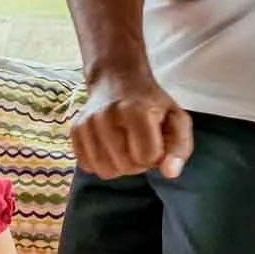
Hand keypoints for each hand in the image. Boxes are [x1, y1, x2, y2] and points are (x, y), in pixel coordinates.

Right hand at [70, 69, 192, 179]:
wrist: (117, 80)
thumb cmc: (151, 104)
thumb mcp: (176, 119)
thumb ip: (179, 147)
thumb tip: (170, 173)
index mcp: (135, 111)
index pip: (147, 157)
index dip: (155, 155)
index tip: (155, 141)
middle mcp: (106, 116)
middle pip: (126, 167)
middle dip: (138, 162)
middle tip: (140, 143)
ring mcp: (87, 123)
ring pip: (105, 171)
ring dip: (119, 165)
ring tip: (125, 146)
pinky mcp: (75, 130)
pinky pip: (87, 166)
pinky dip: (101, 162)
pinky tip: (108, 147)